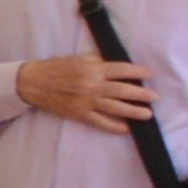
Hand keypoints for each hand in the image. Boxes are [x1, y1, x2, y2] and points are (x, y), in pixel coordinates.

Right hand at [20, 52, 156, 130]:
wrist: (32, 83)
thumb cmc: (55, 67)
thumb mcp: (77, 59)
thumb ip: (97, 62)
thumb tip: (117, 67)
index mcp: (93, 69)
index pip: (122, 70)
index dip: (138, 71)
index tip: (149, 74)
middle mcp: (92, 85)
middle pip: (124, 90)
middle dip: (142, 94)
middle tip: (155, 97)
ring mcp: (87, 101)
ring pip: (116, 107)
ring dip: (134, 111)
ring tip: (147, 114)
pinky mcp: (80, 114)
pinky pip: (101, 122)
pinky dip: (115, 126)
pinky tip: (127, 128)